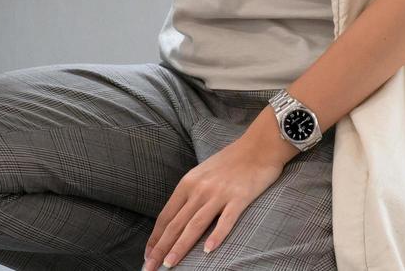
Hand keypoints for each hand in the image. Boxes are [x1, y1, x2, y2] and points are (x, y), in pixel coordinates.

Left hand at [143, 107, 296, 269]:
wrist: (258, 146)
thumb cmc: (230, 162)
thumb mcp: (202, 175)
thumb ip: (190, 195)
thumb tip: (176, 220)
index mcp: (188, 184)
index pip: (166, 216)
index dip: (155, 238)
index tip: (146, 255)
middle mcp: (199, 189)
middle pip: (176, 223)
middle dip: (160, 248)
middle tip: (149, 267)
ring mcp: (219, 194)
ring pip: (195, 224)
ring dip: (180, 246)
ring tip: (169, 264)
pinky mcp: (239, 197)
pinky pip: (226, 220)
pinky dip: (216, 235)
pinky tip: (208, 250)